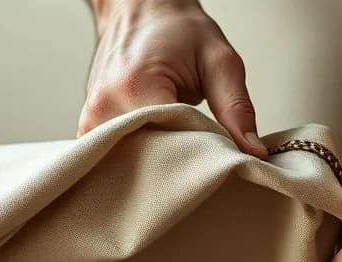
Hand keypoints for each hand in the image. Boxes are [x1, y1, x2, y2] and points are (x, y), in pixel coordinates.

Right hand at [80, 0, 266, 156]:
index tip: (218, 153)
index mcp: (136, 86)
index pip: (171, 148)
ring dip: (158, 164)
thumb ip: (236, 108)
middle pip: (148, 162)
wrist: (138, 10)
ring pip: (131, 165)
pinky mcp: (87, 127)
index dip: (200, 157)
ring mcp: (90, 119)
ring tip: (176, 144)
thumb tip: (253, 151)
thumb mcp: (218, 60)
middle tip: (201, 151)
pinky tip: (156, 146)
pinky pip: (116, 157)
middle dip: (180, 165)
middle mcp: (104, 106)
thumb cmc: (176, 30)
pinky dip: (140, 158)